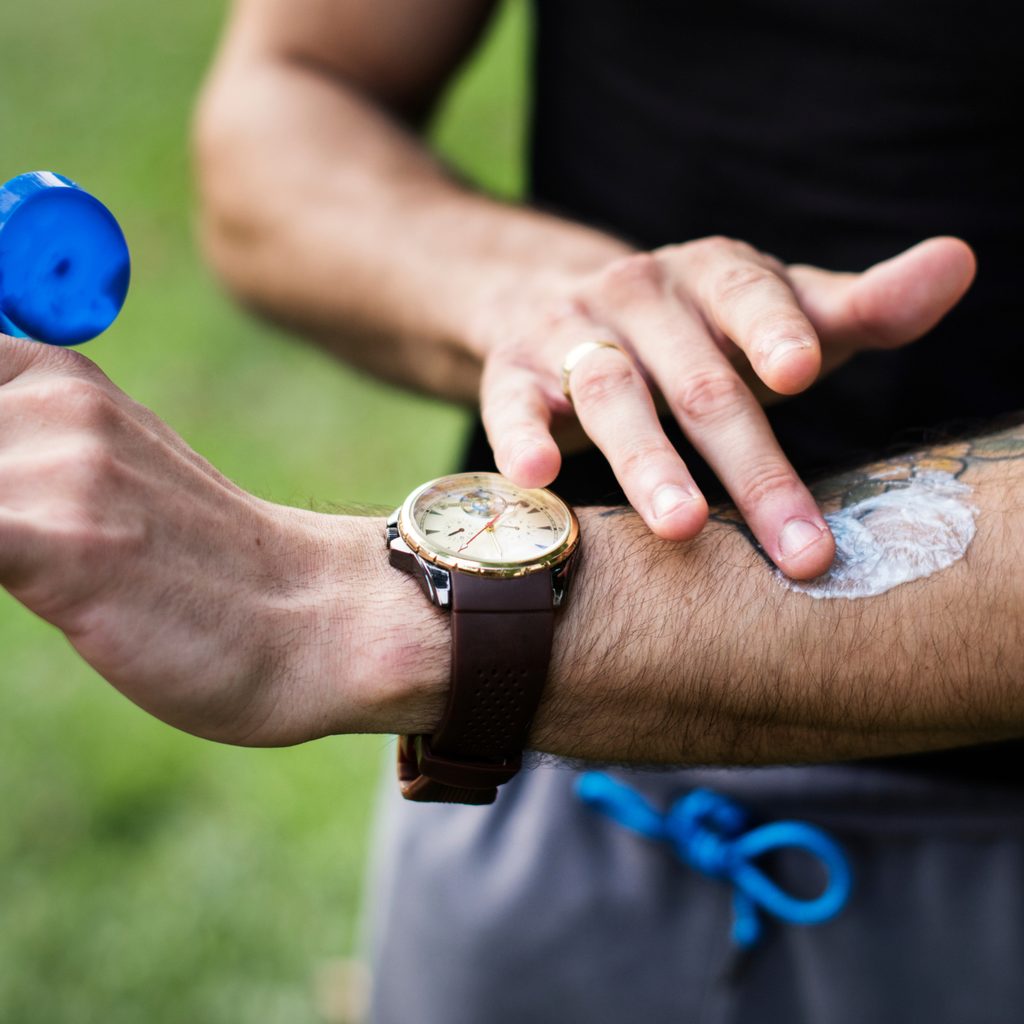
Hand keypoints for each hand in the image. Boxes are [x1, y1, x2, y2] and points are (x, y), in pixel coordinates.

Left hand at [0, 337, 441, 744]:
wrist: (318, 621)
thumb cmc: (205, 568)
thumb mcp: (102, 482)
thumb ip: (20, 451)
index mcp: (54, 377)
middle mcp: (50, 403)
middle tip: (8, 525)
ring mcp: (57, 467)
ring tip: (33, 548)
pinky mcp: (62, 543)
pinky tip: (21, 564)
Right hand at [476, 235, 975, 578]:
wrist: (552, 301)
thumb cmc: (693, 330)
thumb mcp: (773, 313)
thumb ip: (856, 306)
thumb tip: (959, 261)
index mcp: (712, 273)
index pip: (748, 292)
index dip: (771, 330)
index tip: (798, 374)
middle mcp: (639, 294)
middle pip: (695, 378)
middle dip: (747, 463)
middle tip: (794, 547)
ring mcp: (570, 331)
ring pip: (609, 393)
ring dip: (645, 462)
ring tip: (680, 529)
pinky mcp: (511, 372)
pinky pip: (512, 405)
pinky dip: (520, 439)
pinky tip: (537, 478)